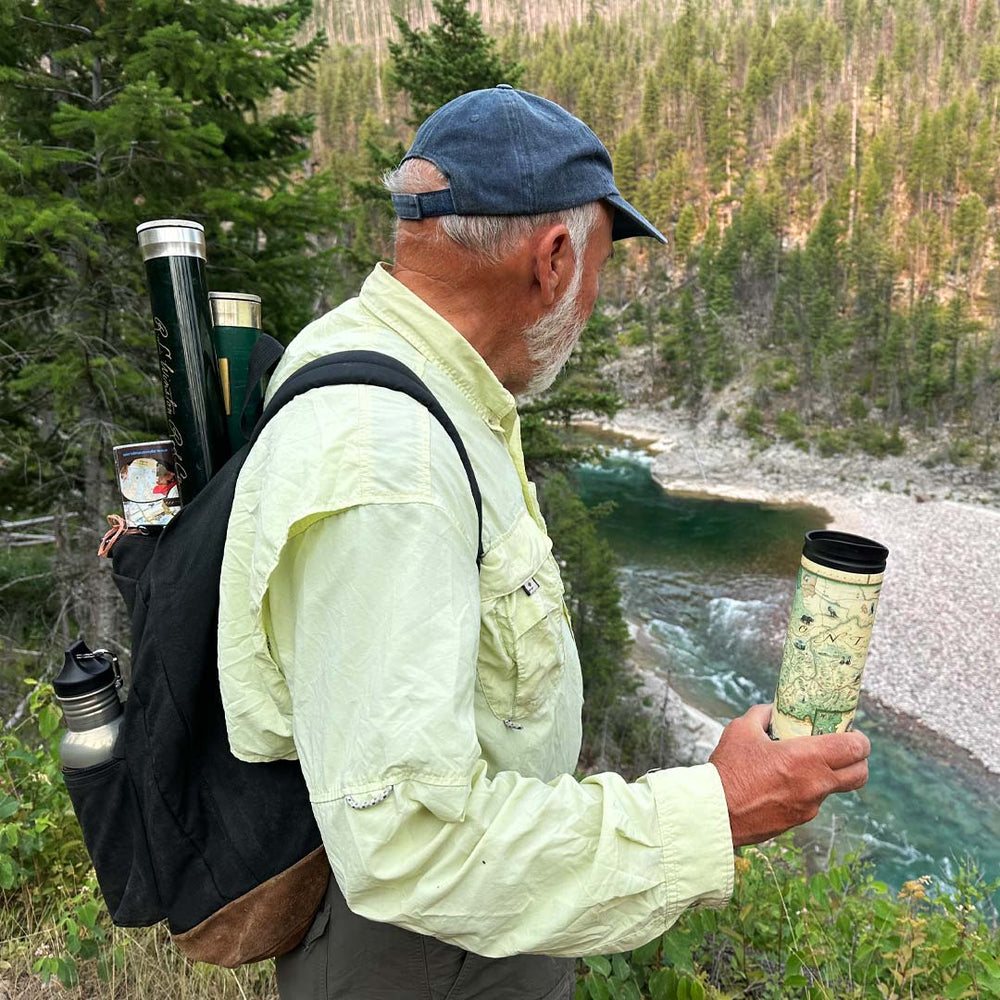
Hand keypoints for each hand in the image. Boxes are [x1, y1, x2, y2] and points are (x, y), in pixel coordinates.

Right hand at [709, 703, 869, 847]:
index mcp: (807, 758)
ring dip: (829, 775)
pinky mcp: (799, 821)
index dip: (860, 739)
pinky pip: (813, 801)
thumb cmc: (729, 768)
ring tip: (804, 764)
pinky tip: (783, 782)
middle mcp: (816, 784)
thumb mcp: (742, 730)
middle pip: (860, 774)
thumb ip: (762, 715)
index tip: (852, 732)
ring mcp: (810, 806)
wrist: (717, 812)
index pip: (854, 748)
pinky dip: (807, 790)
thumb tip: (773, 710)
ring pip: (835, 788)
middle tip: (844, 750)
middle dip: (859, 760)